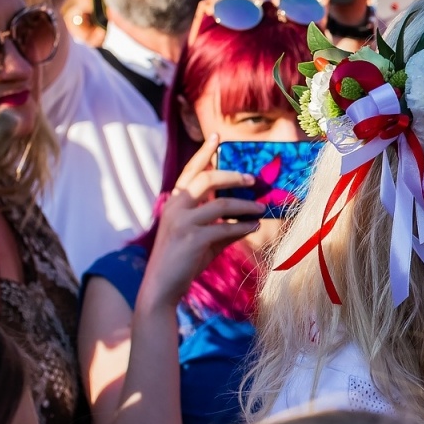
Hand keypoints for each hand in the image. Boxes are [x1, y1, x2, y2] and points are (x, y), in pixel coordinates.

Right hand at [138, 135, 261, 310]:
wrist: (162, 287)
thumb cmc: (183, 260)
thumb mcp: (201, 237)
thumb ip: (220, 223)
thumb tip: (251, 218)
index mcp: (175, 202)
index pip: (191, 171)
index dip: (204, 152)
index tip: (217, 136)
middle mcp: (176, 207)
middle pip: (207, 178)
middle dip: (233, 175)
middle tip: (252, 178)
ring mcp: (183, 222)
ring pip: (222, 204)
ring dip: (247, 205)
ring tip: (262, 208)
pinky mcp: (193, 240)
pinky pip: (226, 227)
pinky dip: (244, 226)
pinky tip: (254, 226)